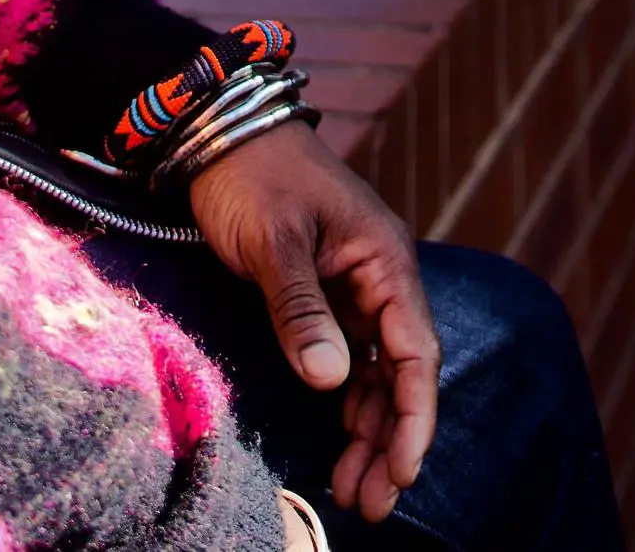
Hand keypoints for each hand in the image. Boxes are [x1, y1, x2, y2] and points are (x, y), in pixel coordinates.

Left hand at [187, 125, 439, 524]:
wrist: (219, 131)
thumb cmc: (252, 176)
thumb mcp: (273, 242)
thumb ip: (301, 310)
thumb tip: (329, 382)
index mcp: (385, 260)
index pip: (415, 353)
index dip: (413, 417)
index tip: (402, 471)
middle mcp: (381, 278)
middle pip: (401, 374)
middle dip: (392, 441)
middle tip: (372, 503)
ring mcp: (356, 288)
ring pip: (376, 374)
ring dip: (370, 431)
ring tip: (352, 490)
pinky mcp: (326, 294)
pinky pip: (350, 359)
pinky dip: (347, 403)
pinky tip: (339, 441)